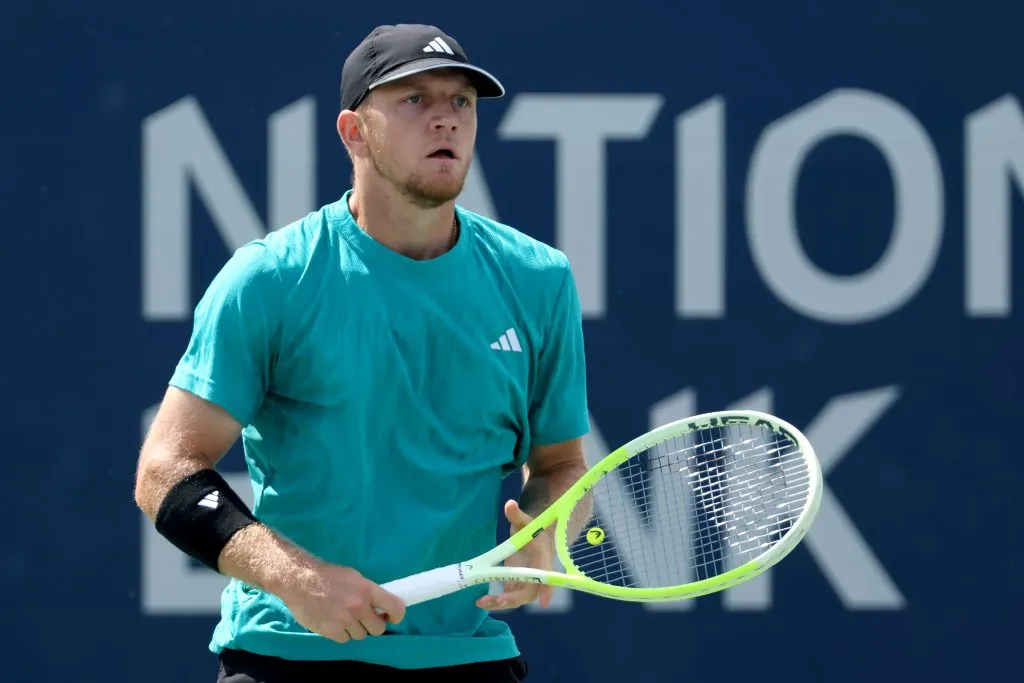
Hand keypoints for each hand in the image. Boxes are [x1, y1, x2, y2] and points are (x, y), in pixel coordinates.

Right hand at [281, 562, 405, 643]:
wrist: (299, 580)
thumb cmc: (328, 576)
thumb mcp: (354, 577)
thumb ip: (368, 592)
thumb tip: (381, 605)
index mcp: (368, 589)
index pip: (395, 607)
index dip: (396, 616)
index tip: (391, 617)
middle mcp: (359, 606)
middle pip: (378, 629)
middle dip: (372, 625)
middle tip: (363, 618)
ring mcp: (345, 620)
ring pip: (361, 635)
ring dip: (354, 629)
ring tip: (343, 617)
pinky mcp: (332, 631)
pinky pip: (344, 639)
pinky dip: (340, 633)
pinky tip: (333, 622)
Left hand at [476, 499, 554, 610]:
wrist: (531, 538)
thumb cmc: (530, 529)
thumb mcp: (524, 521)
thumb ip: (517, 515)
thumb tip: (510, 505)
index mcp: (542, 559)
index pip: (547, 575)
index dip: (547, 589)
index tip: (544, 602)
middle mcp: (535, 575)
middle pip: (529, 592)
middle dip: (514, 599)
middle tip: (499, 600)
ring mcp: (524, 582)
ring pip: (516, 598)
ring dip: (500, 603)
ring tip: (482, 602)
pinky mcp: (514, 584)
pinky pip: (506, 596)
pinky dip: (495, 601)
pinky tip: (480, 602)